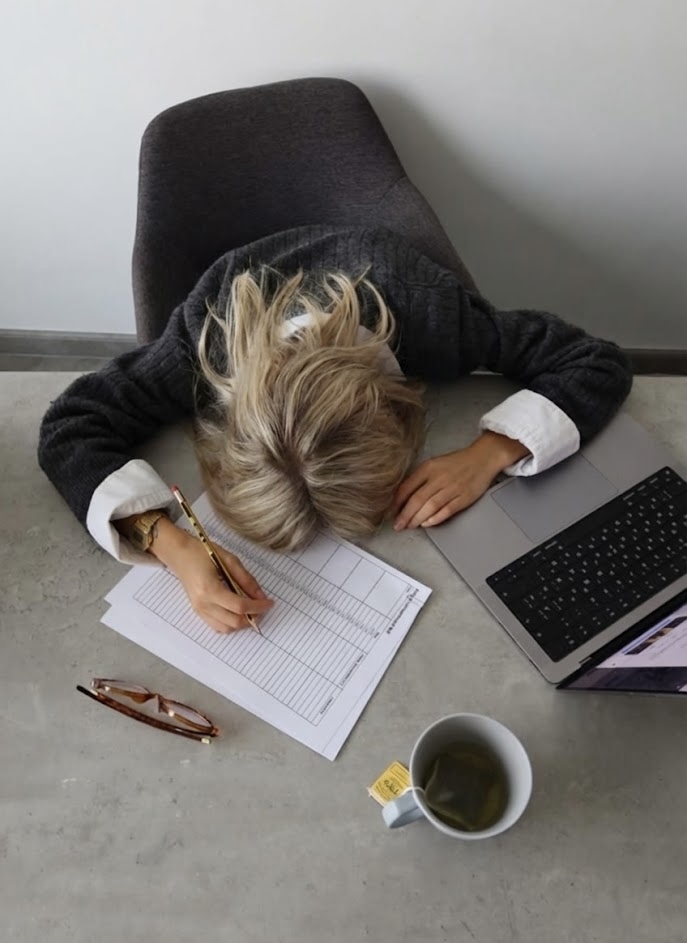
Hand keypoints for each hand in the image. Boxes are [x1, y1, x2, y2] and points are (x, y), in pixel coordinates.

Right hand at [149, 518, 273, 632]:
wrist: (180, 555)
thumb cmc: (203, 553)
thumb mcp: (230, 560)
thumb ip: (247, 580)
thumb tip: (261, 597)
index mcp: (210, 589)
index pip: (239, 606)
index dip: (258, 607)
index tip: (270, 603)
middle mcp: (203, 604)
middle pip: (234, 622)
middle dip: (253, 617)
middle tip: (262, 607)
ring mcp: (199, 610)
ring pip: (226, 628)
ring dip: (242, 623)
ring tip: (251, 609)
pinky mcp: (198, 612)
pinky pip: (217, 626)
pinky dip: (231, 622)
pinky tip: (237, 610)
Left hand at [391, 432, 529, 529]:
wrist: (482, 458)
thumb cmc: (457, 462)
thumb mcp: (434, 464)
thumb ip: (419, 478)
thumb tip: (403, 497)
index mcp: (429, 468)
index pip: (407, 487)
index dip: (397, 502)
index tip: (391, 512)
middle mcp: (439, 478)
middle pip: (417, 500)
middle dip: (405, 515)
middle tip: (398, 525)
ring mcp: (452, 488)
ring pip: (430, 507)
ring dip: (418, 519)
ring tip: (410, 526)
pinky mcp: (464, 498)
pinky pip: (446, 511)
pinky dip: (435, 519)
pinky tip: (427, 524)